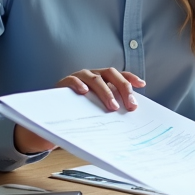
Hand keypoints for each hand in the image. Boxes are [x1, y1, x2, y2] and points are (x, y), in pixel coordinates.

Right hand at [13, 68, 145, 153]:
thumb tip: (131, 120)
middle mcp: (92, 75)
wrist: (53, 119)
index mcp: (103, 79)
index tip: (142, 85)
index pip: (119, 75)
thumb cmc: (80, 114)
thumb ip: (110, 109)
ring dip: (105, 92)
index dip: (130, 78)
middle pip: (111, 74)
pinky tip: (84, 93)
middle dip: (122, 88)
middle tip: (130, 105)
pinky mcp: (63, 83)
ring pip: (95, 78)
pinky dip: (78, 85)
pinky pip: (72, 80)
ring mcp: (78, 77)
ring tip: (112, 106)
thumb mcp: (98, 111)